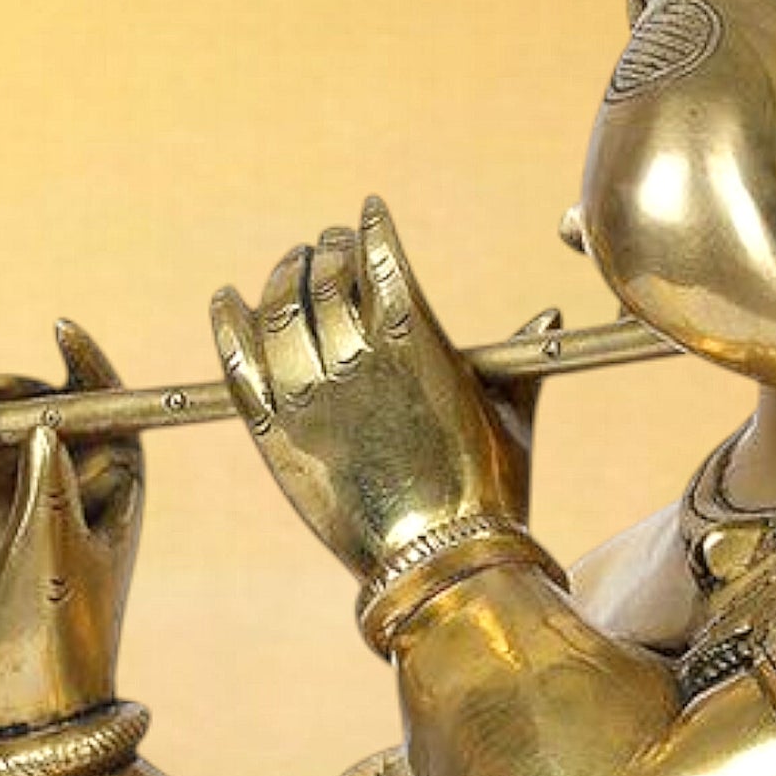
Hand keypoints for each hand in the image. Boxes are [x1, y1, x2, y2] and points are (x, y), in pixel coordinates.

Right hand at [0, 322, 143, 734]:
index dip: (90, 369)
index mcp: (115, 494)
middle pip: (41, 412)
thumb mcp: (55, 554)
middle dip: (5, 392)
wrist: (7, 709)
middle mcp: (71, 492)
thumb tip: (44, 422)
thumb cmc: (50, 635)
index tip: (62, 330)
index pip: (112, 413)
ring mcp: (20, 505)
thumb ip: (49, 485)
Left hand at [210, 196, 542, 585]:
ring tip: (288, 267)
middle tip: (326, 247)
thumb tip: (549, 318)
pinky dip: (227, 324)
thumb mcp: (512, 419)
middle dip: (327, 252)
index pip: (379, 255)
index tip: (366, 213)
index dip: (370, 226)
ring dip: (282, 278)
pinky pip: (238, 363)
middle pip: (326, 277)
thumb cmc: (490, 492)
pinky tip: (226, 300)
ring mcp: (309, 396)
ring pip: (279, 311)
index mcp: (415, 342)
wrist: (439, 562)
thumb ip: (520, 359)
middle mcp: (357, 358)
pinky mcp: (275, 434)